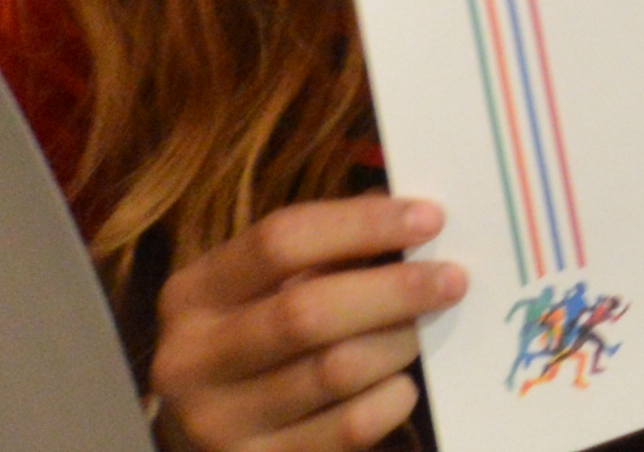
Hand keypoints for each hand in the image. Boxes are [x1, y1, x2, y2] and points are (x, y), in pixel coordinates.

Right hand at [146, 194, 457, 451]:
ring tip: (425, 328)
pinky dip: (392, 398)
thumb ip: (329, 246)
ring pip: (335, 370)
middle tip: (453, 278)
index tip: (431, 219)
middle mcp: (191, 360)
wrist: (209, 427)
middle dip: (394, 290)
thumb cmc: (258, 334)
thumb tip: (415, 216)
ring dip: (398, 343)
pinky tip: (401, 383)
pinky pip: (351, 426)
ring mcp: (219, 422)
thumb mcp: (269, 284)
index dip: (363, 225)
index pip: (279, 240)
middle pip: (306, 312)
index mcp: (193, 293)